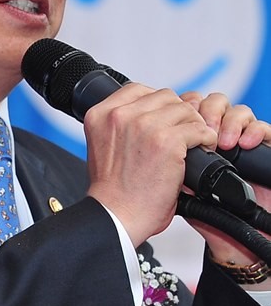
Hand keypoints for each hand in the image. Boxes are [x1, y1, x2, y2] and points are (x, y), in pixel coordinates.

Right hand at [85, 83, 217, 247]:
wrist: (116, 216)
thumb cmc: (112, 189)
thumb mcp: (101, 144)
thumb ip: (118, 124)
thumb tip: (146, 113)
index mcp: (101, 114)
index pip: (138, 89)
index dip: (155, 103)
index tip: (162, 118)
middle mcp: (120, 115)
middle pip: (164, 96)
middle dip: (176, 113)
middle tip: (182, 131)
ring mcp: (144, 126)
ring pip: (183, 109)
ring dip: (193, 124)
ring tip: (194, 141)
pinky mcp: (167, 141)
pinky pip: (198, 128)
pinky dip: (205, 138)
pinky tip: (202, 148)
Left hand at [181, 91, 270, 288]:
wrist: (227, 238)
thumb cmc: (197, 211)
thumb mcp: (170, 177)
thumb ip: (163, 150)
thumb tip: (148, 128)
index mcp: (191, 136)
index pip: (189, 104)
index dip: (184, 107)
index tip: (179, 121)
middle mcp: (216, 134)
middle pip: (213, 101)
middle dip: (207, 112)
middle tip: (203, 130)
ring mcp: (240, 140)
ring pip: (237, 110)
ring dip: (230, 121)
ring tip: (224, 141)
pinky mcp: (262, 150)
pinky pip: (262, 128)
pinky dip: (254, 130)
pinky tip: (244, 143)